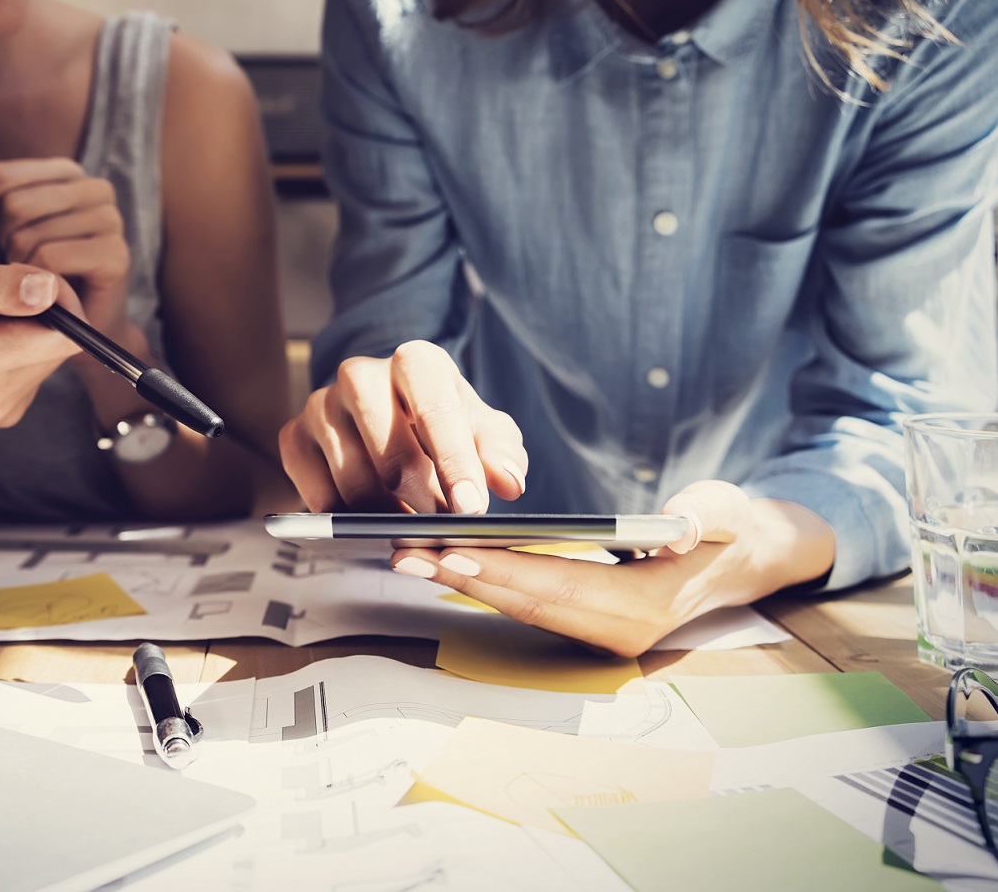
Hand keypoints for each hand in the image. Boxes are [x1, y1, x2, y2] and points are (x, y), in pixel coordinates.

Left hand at [0, 138, 131, 338]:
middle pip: (13, 206)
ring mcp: (110, 220)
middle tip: (8, 266)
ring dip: (16, 268)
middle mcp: (94, 188)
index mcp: (66, 172)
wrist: (76, 328)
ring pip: (29, 236)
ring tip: (27, 283)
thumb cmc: (34, 273)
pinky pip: (50, 259)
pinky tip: (42, 295)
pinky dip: (34, 283)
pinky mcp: (116, 254)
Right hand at [0, 255, 82, 426]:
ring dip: (25, 326)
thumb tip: (49, 290)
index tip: (18, 272)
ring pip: (50, 356)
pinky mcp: (1, 413)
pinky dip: (17, 344)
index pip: (60, 334)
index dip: (55, 295)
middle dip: (39, 309)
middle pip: (59, 346)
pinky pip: (35, 368)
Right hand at [279, 341, 527, 512]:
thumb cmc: (441, 426)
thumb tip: (509, 482)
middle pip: (392, 456)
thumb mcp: (482, 432)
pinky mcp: (293, 436)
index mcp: (414, 362)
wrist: (386, 420)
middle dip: (424, 502)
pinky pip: (318, 496)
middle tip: (444, 529)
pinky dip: (348, 519)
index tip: (472, 508)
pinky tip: (370, 517)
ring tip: (411, 524)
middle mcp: (360, 374)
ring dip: (387, 516)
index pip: (434, 410)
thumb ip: (502, 453)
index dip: (455, 463)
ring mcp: (320, 404)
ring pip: (354, 484)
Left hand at [387, 481, 836, 656]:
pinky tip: (445, 562)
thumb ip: (706, 517)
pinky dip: (485, 584)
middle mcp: (617, 631)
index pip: (560, 586)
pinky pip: (526, 606)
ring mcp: (600, 635)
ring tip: (409, 557)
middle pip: (525, 603)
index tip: (449, 550)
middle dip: (461, 578)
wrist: (743, 562)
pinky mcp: (586, 624)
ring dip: (463, 584)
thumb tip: (682, 528)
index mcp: (646, 606)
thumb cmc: (730, 528)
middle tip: (404, 554)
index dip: (503, 569)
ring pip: (519, 608)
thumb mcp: (728, 512)